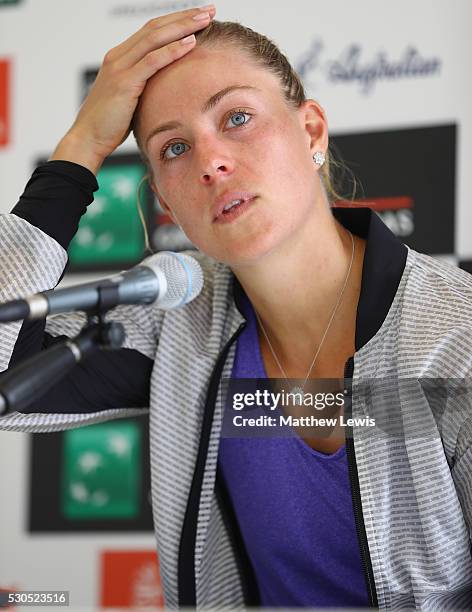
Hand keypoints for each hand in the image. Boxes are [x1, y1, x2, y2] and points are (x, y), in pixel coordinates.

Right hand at [51, 5, 215, 173]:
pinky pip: (152, 61)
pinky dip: (172, 50)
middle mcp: (118, 57)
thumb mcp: (130, 100)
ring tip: (206, 20)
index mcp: (120, 59)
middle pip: (155, 27)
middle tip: (209, 10)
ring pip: (155, 38)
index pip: (151, 31)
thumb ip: (144, 88)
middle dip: (184, 16)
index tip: (199, 17)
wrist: (89, 138)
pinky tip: (190, 43)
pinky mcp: (124, 83)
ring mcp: (120, 67)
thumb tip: (164, 90)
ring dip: (183, 27)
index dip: (176, 21)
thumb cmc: (110, 124)